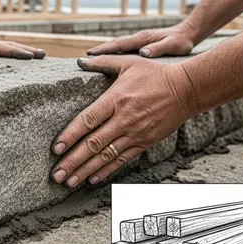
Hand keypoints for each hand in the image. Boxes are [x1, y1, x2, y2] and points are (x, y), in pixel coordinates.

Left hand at [0, 26, 44, 63]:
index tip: (29, 56)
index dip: (14, 52)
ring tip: (42, 56)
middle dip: (27, 50)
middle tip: (44, 56)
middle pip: (9, 45)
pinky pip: (3, 51)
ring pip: (8, 47)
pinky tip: (25, 60)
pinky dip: (16, 53)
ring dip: (25, 50)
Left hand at [50, 55, 197, 187]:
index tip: (56, 149)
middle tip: (56, 175)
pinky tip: (92, 179)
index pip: (88, 121)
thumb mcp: (128, 62)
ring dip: (85, 170)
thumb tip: (80, 61)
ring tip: (68, 182)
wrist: (186, 90)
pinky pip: (122, 160)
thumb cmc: (155, 74)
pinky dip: (106, 171)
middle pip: (93, 144)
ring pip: (106, 156)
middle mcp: (124, 120)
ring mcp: (134, 133)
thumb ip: (102, 62)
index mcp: (116, 99)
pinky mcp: (144, 142)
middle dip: (72, 161)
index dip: (70, 136)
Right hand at [86, 25, 195, 57]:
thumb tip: (143, 53)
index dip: (104, 50)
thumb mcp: (173, 46)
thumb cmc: (181, 42)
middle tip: (84, 57)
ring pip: (118, 47)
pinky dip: (114, 54)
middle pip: (114, 44)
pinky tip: (109, 61)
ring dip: (105, 52)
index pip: (119, 44)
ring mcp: (139, 41)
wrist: (188, 33)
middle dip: (99, 50)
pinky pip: (124, 50)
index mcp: (142, 39)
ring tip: (92, 59)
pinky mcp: (141, 45)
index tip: (91, 54)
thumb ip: (158, 49)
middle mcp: (138, 39)